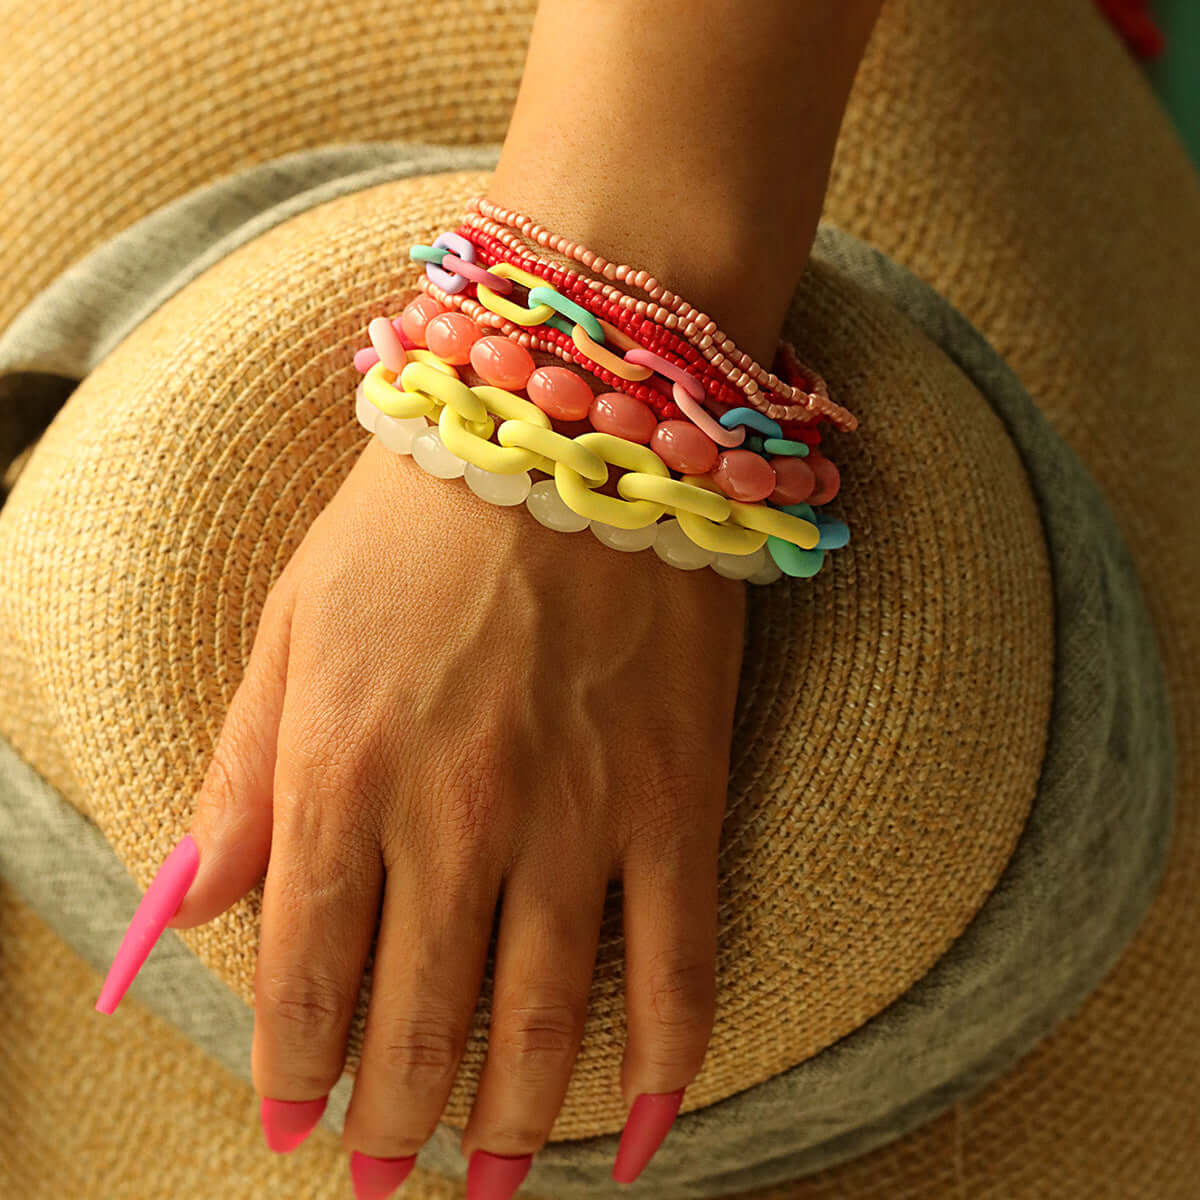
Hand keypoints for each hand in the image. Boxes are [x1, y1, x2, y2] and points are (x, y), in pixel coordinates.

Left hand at [167, 400, 745, 1191]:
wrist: (574, 429)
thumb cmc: (418, 518)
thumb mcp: (292, 623)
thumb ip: (245, 770)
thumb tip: (195, 905)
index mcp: (347, 768)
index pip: (308, 968)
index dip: (296, 1067)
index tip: (294, 1131)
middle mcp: (458, 815)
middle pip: (419, 1018)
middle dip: (393, 1119)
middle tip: (385, 1178)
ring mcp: (580, 816)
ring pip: (543, 1021)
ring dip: (510, 1125)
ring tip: (489, 1185)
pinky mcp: (678, 799)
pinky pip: (680, 961)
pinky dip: (665, 1063)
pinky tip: (640, 1131)